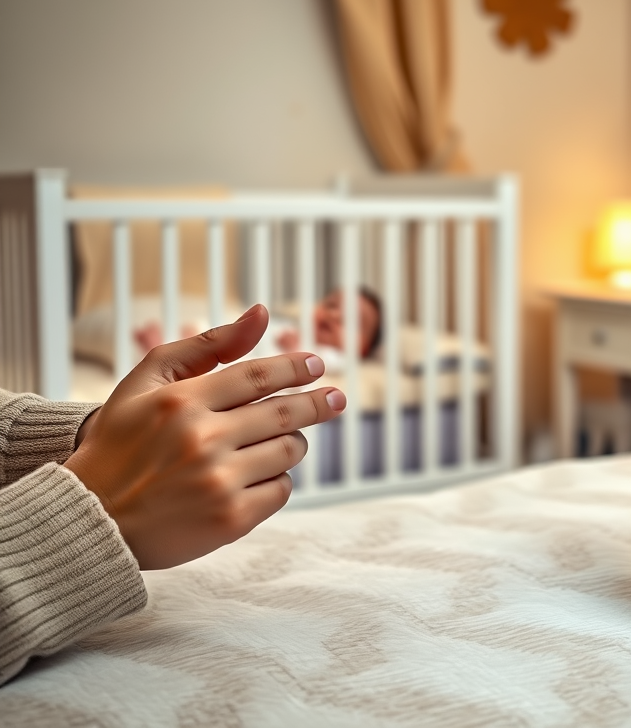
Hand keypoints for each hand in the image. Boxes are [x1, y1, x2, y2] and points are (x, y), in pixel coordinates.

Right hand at [65, 304, 346, 569]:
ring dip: (291, 443)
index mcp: (181, 402)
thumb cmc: (121, 442)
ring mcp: (218, 482)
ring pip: (288, 451)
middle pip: (284, 414)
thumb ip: (206, 345)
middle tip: (337, 397)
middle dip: (318, 402)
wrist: (90, 518)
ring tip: (277, 441)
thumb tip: (262, 313)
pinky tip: (257, 475)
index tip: (317, 363)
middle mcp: (202, 440)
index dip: (295, 368)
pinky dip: (277, 480)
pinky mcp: (230, 520)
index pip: (257, 376)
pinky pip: (281, 490)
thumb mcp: (147, 383)